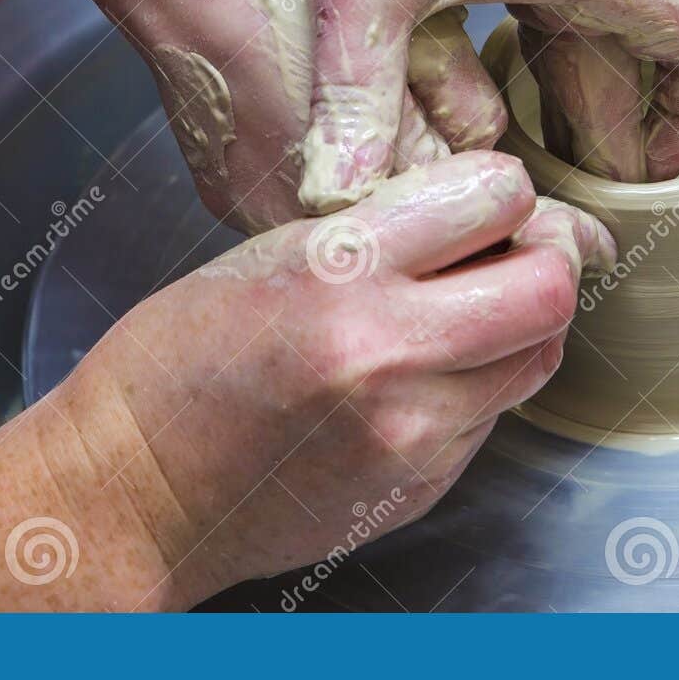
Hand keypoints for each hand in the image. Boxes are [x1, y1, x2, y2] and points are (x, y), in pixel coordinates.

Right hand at [57, 152, 615, 606]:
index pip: (496, 196)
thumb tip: (490, 215)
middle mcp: (390, 353)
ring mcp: (413, 432)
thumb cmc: (177, 361)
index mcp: (341, 269)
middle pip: (548, 287)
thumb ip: (388, 231)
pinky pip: (493, 415)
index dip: (503, 187)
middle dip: (546, 254)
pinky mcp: (422, 486)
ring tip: (471, 308)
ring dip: (522, 322)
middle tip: (518, 246)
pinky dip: (479, 384)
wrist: (130, 492)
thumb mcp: (272, 253)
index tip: (490, 195)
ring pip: (539, 357)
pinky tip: (423, 375)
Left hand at [58, 0, 678, 207]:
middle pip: (636, 39)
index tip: (656, 174)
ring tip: (535, 144)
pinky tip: (485, 61)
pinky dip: (542, 29)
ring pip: (591, 5)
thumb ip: (355, 101)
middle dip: (615, 120)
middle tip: (576, 189)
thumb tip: (344, 202)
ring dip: (574, 75)